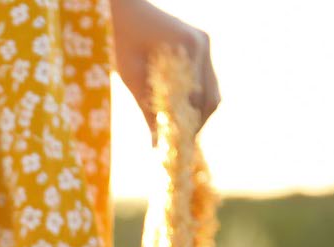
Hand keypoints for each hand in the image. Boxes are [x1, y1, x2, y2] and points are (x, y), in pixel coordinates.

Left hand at [111, 0, 219, 136]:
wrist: (123, 10)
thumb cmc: (121, 39)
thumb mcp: (131, 77)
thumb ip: (147, 109)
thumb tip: (156, 146)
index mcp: (188, 48)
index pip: (198, 99)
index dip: (189, 125)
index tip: (176, 144)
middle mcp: (202, 44)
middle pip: (212, 96)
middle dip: (197, 122)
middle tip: (179, 142)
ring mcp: (204, 43)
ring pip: (212, 89)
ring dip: (198, 111)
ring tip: (178, 129)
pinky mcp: (199, 44)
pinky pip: (204, 78)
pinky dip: (194, 97)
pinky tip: (178, 110)